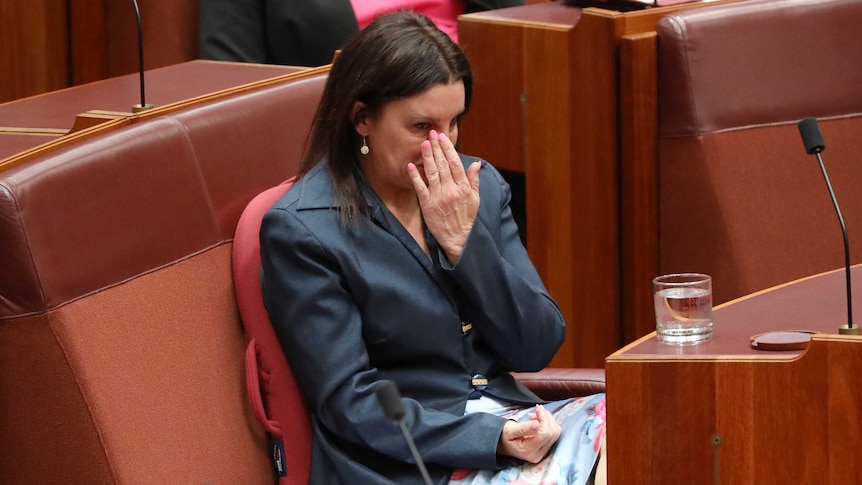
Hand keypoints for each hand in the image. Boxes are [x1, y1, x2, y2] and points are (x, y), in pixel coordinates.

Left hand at [407, 130, 479, 263]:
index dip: (448, 149)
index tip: (443, 137)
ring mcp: (438, 197)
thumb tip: (476, 163)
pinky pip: (420, 188)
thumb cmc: (466, 218)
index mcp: (463, 188)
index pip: (455, 163)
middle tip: (432, 133)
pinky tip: (411, 165)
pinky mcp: (427, 205)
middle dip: (437, 147)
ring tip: (424, 143)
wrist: (458, 239)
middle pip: (442, 164)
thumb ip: (474, 180)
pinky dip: (415, 176)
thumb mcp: (475, 199)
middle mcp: (450, 190)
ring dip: (427, 157)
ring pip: (432, 172)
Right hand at [496, 405, 560, 462]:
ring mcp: (543, 452)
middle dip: (547, 418)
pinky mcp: (545, 447)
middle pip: (553, 433)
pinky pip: (553, 434)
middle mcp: (539, 453)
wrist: (503, 443)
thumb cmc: (504, 436)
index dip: (544, 419)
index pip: (546, 433)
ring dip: (548, 420)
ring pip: (555, 433)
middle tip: (537, 409)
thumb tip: (536, 424)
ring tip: (536, 415)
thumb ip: (523, 428)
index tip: (537, 408)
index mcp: (529, 450)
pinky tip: (539, 420)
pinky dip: (548, 423)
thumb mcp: (510, 430)